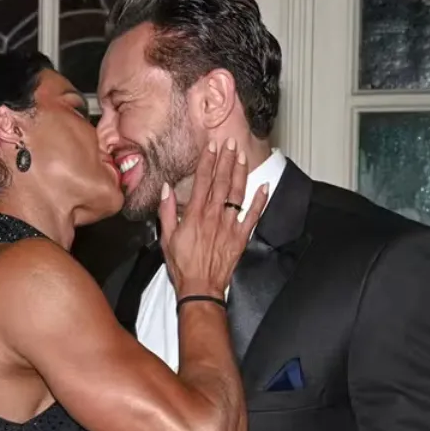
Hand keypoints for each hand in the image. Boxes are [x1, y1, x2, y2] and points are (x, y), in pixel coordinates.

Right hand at [159, 138, 269, 299]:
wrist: (200, 287)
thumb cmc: (182, 265)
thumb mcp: (166, 238)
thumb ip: (166, 212)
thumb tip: (166, 189)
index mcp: (194, 215)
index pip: (202, 181)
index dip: (208, 162)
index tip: (212, 147)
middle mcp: (214, 216)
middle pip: (222, 182)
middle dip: (226, 160)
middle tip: (231, 143)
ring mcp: (229, 226)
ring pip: (237, 194)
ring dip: (241, 173)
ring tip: (243, 156)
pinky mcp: (241, 237)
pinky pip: (253, 216)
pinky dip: (259, 201)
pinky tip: (264, 186)